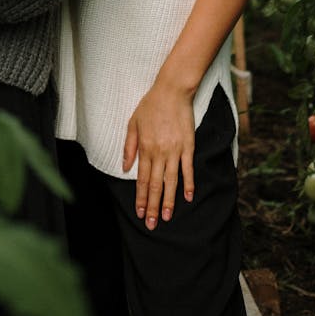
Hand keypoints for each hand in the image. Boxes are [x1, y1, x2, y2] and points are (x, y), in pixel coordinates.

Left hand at [122, 81, 195, 229]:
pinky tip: (188, 197)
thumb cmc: (150, 105)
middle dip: (152, 206)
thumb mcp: (133, 123)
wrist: (172, 91)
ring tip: (166, 217)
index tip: (139, 212)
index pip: (141, 179)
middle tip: (151, 224)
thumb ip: (129, 147)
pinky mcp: (188, 146)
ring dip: (168, 201)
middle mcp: (159, 152)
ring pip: (171, 181)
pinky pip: (188, 169)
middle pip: (155, 185)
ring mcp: (175, 150)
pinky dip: (189, 184)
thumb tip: (125, 168)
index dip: (140, 198)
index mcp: (145, 148)